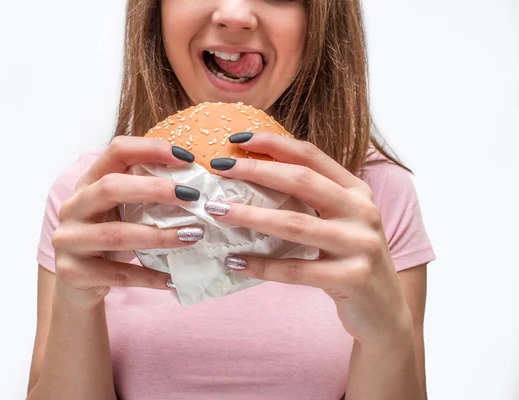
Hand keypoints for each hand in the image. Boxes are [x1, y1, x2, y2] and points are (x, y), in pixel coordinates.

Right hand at [51, 136, 203, 306]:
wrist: (76, 286)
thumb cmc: (107, 241)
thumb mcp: (121, 213)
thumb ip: (145, 197)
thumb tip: (195, 189)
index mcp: (88, 183)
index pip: (116, 151)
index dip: (151, 149)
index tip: (187, 159)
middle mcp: (73, 207)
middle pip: (110, 188)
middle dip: (155, 189)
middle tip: (192, 196)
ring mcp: (68, 240)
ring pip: (116, 234)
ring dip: (159, 235)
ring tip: (192, 236)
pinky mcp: (72, 272)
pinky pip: (117, 274)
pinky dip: (148, 277)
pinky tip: (172, 279)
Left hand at [205, 132, 412, 344]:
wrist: (385, 310)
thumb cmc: (351, 260)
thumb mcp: (340, 222)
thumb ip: (311, 201)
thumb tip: (252, 179)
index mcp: (356, 191)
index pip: (311, 156)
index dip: (274, 144)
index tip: (238, 139)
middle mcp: (362, 211)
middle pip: (301, 181)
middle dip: (256, 171)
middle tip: (219, 169)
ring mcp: (360, 244)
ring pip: (295, 224)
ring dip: (250, 216)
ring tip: (217, 211)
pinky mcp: (353, 277)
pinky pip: (296, 270)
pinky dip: (262, 266)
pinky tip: (235, 261)